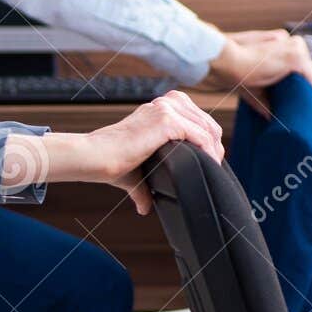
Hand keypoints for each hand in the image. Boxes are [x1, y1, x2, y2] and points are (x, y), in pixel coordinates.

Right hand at [3, 91, 224, 214]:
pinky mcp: (166, 120)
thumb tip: (145, 208)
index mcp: (161, 107)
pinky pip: (200, 135)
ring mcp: (166, 109)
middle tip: (215, 164)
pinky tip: (208, 163)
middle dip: (215, 143)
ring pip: (207, 126)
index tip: (209, 159)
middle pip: (206, 120)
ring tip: (214, 165)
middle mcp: (164, 103)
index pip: (196, 117)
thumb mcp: (137, 171)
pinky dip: (208, 151)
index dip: (207, 139)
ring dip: (214, 148)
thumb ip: (145, 186)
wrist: (95, 158)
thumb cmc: (111, 162)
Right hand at [206, 28, 311, 113]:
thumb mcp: (255, 88)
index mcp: (277, 44)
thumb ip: (266, 100)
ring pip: (310, 74)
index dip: (305, 85)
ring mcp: (293, 46)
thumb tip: (272, 118)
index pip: (296, 67)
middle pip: (306, 70)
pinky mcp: (295, 56)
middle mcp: (287, 40)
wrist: (225, 63)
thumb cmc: (233, 72)